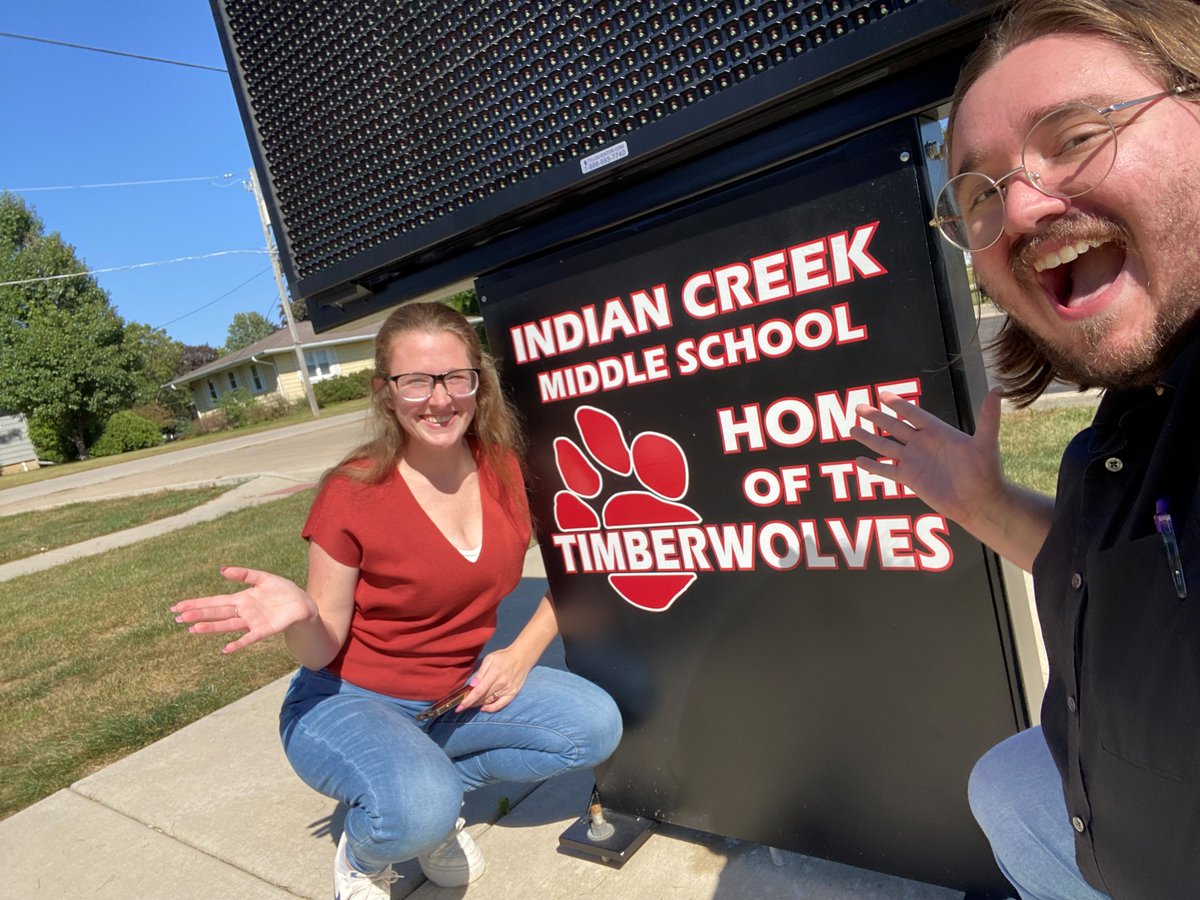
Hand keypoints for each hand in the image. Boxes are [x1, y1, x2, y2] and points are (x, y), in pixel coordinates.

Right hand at [170, 566, 315, 653]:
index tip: (176, 606)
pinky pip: (249, 637)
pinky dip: (238, 643)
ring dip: (211, 627)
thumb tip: (221, 571)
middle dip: (197, 614)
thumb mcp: (263, 578)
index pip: (214, 601)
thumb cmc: (283, 591)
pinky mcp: (265, 629)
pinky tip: (226, 649)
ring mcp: (252, 622)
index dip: (196, 604)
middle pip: (216, 613)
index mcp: (241, 599)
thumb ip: (244, 574)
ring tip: (193, 629)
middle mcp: (243, 612)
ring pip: (228, 625)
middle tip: (177, 617)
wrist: (303, 604)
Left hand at [458, 646, 534, 713]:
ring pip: (489, 701)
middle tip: (463, 703)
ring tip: (472, 703)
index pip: (479, 691)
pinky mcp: (513, 694)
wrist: (522, 657)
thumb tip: (472, 685)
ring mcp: (508, 690)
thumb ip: (480, 672)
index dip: (468, 700)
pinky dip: (491, 709)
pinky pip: (501, 705)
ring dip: (478, 704)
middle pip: (483, 697)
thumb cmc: (503, 656)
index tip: (459, 707)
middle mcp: (502, 683)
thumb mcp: (490, 659)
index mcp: (494, 673)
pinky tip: (483, 708)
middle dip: (471, 702)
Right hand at [850, 388, 1006, 526]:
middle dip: (876, 417)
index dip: (898, 404)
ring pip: (886, 446)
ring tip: (851, 429)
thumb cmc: (986, 473)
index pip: (913, 413)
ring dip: (869, 438)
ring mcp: (915, 461)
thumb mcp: (986, 443)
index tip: (883, 394)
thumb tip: (998, 389)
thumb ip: (988, 417)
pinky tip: (859, 461)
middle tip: (859, 406)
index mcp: (938, 432)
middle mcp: (923, 444)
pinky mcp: (910, 479)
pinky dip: (872, 466)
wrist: (980, 502)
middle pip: (894, 426)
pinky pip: (886, 470)